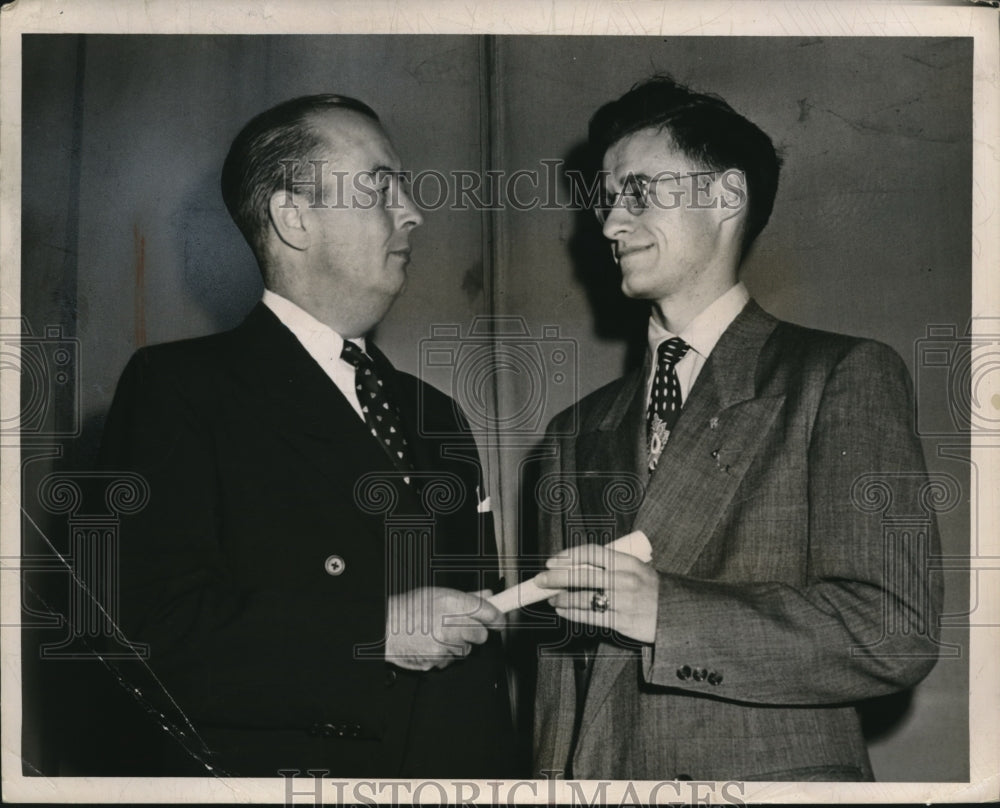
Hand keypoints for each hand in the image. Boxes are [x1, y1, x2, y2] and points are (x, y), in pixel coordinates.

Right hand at [385, 587, 502, 670]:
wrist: (385, 628)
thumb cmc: (409, 608)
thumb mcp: (437, 593)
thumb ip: (466, 596)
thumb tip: (488, 594)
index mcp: (452, 602)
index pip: (489, 612)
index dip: (498, 617)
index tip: (500, 619)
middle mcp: (450, 623)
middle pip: (481, 635)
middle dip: (474, 632)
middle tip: (461, 627)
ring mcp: (444, 644)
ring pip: (466, 650)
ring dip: (458, 644)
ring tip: (439, 634)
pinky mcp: (437, 660)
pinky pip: (451, 661)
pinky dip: (444, 655)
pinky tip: (432, 645)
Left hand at [534, 544, 659, 643]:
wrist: (677, 615)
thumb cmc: (653, 590)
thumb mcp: (638, 569)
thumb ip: (611, 566)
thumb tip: (575, 566)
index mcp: (628, 562)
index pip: (591, 552)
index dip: (568, 555)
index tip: (552, 561)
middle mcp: (625, 580)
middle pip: (581, 575)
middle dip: (555, 578)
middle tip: (541, 580)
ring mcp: (623, 602)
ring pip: (583, 598)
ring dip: (561, 598)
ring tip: (551, 598)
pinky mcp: (623, 622)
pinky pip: (590, 617)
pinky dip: (572, 614)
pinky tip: (563, 611)